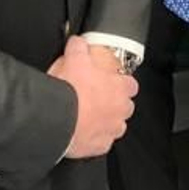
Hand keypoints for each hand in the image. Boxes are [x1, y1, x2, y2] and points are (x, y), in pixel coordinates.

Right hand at [47, 36, 137, 157]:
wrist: (57, 119)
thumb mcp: (74, 58)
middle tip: (97, 99)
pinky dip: (95, 139)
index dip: (121, 83)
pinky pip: (102, 143)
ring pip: (116, 126)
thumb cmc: (69, 90)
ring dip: (107, 121)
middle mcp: (120, 110)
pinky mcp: (99, 146)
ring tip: (90, 117)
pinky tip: (83, 133)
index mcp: (119, 87)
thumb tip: (78, 42)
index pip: (131, 84)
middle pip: (125, 106)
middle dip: (115, 103)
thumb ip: (79, 48)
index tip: (112, 82)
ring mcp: (111, 129)